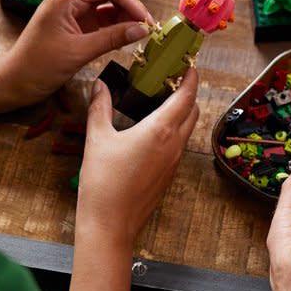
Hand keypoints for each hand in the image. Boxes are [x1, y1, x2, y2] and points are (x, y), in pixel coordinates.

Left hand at [0, 0, 152, 103]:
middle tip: (142, 24)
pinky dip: (119, 18)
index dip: (131, 0)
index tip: (144, 22)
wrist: (17, 80)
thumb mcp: (78, 53)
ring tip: (136, 30)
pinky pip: (104, 10)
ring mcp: (74, 6)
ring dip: (126, 7)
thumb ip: (111, 38)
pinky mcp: (78, 19)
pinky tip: (125, 33)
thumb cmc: (38, 67)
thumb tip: (141, 29)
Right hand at [76, 68, 198, 248]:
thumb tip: (100, 85)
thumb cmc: (103, 182)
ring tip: (162, 101)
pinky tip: (154, 129)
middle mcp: (175, 145)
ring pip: (188, 129)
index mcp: (161, 130)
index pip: (186, 96)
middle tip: (172, 80)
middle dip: (188, 93)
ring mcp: (175, 161)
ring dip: (182, 112)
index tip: (188, 65)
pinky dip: (175, 130)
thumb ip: (100, 107)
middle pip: (193, 111)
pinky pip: (180, 145)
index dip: (191, 78)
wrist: (110, 224)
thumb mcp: (98, 138)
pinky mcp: (169, 174)